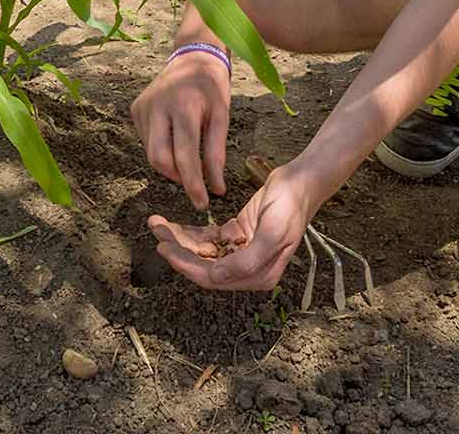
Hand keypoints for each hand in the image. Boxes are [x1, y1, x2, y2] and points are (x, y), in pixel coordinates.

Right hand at [130, 49, 230, 209]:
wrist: (193, 54)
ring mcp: (142, 107)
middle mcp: (157, 106)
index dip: (193, 185)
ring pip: (151, 153)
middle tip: (194, 184)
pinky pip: (146, 141)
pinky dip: (162, 149)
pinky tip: (175, 137)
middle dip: (177, 178)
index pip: (185, 157)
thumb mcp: (222, 116)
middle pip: (159, 160)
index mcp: (183, 107)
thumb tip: (216, 188)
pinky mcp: (135, 108)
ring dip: (170, 163)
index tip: (202, 203)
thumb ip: (217, 153)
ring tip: (188, 156)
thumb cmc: (212, 87)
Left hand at [147, 163, 316, 291]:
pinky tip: (173, 225)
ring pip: (202, 251)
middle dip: (177, 251)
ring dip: (179, 240)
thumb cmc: (291, 207)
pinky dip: (190, 232)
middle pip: (203, 265)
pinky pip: (208, 238)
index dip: (186, 265)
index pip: (213, 277)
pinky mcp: (236, 235)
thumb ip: (245, 260)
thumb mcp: (272, 233)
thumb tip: (217, 277)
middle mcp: (248, 269)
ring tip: (159, 225)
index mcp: (258, 276)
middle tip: (157, 233)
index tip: (165, 249)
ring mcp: (241, 252)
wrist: (301, 181)